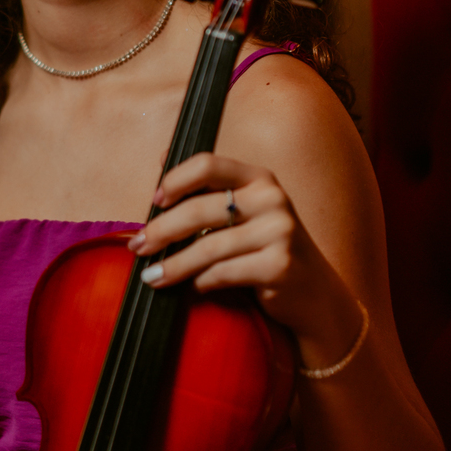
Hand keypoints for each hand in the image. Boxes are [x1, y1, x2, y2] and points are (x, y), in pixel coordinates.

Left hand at [126, 152, 359, 359]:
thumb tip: (162, 157)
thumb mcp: (244, 213)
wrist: (313, 293)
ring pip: (207, 247)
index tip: (154, 202)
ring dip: (173, 265)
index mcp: (259, 178)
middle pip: (199, 209)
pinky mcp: (279, 265)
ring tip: (151, 276)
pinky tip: (191, 287)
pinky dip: (200, 282)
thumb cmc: (265, 250)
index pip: (207, 164)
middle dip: (161, 231)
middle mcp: (272, 198)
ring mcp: (279, 231)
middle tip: (137, 247)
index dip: (174, 180)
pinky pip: (222, 273)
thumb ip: (208, 190)